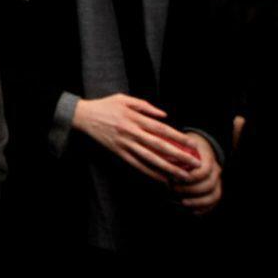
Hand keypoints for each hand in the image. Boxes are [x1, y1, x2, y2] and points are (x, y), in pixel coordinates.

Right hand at [71, 94, 199, 183]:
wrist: (83, 116)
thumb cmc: (105, 105)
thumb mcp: (124, 99)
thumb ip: (145, 106)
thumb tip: (164, 116)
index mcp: (135, 118)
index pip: (162, 129)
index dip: (178, 137)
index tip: (193, 144)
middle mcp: (132, 132)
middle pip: (159, 146)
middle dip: (179, 156)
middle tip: (195, 164)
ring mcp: (125, 144)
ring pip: (150, 159)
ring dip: (168, 168)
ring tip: (183, 176)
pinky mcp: (118, 153)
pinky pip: (137, 165)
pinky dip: (150, 173)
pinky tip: (162, 179)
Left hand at [170, 133, 222, 214]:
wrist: (197, 152)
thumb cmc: (183, 149)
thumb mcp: (178, 145)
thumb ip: (172, 154)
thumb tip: (157, 163)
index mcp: (207, 157)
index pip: (204, 170)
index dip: (190, 177)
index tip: (173, 179)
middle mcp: (216, 170)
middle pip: (208, 184)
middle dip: (190, 190)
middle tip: (173, 191)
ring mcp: (217, 182)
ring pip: (214, 195)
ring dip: (197, 201)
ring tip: (182, 202)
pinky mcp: (215, 191)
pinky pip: (213, 203)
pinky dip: (203, 208)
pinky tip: (190, 210)